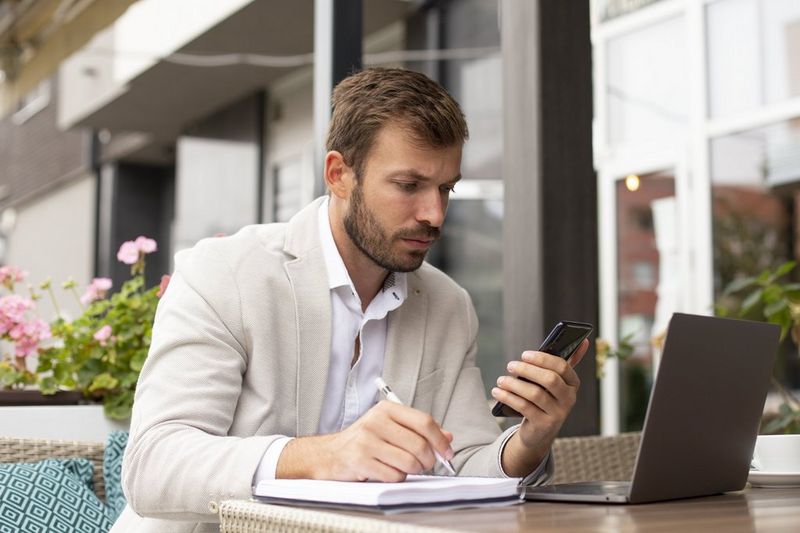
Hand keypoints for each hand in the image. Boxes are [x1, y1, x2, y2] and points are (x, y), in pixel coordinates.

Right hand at [276, 400, 453, 481]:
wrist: (329, 454)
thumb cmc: (362, 441)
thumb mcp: (389, 428)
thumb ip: (417, 430)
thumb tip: (447, 436)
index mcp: (386, 409)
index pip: (424, 422)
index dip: (440, 440)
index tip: (447, 452)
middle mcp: (376, 421)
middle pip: (419, 444)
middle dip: (428, 460)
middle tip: (425, 464)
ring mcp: (367, 440)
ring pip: (409, 462)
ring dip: (412, 470)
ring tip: (402, 466)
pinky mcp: (360, 460)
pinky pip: (394, 475)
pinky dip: (396, 478)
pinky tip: (386, 471)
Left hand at [492, 339, 587, 475]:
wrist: (539, 433)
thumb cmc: (545, 399)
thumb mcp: (555, 382)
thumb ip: (565, 363)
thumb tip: (584, 341)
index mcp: (573, 384)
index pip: (562, 366)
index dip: (542, 359)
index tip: (524, 354)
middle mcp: (569, 399)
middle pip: (549, 379)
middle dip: (527, 370)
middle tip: (510, 365)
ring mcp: (558, 414)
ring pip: (535, 394)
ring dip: (515, 385)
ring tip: (501, 380)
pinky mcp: (544, 425)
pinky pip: (525, 407)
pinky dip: (509, 398)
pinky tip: (498, 392)